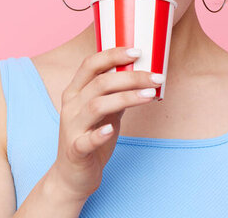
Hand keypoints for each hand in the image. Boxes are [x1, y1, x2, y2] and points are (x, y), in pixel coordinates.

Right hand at [48, 46, 164, 200]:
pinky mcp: (75, 150)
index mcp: (75, 92)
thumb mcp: (103, 111)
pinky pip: (86, 140)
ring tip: (150, 95)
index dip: (112, 55)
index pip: (90, 64)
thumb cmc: (89, 138)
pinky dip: (99, 133)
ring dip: (125, 97)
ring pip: (97, 105)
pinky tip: (111, 129)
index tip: (137, 51)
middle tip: (156, 77)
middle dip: (131, 76)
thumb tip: (140, 75)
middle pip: (100, 82)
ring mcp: (71, 127)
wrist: (71, 176)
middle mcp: (71, 106)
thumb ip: (115, 93)